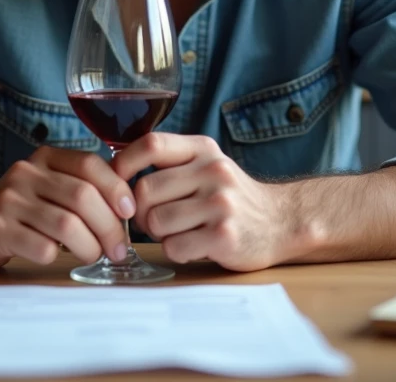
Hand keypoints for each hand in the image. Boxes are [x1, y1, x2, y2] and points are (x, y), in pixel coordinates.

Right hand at [0, 147, 135, 269]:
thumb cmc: (20, 209)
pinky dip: (58, 257)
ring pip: (66, 224)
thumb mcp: (49, 186)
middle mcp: (25, 174)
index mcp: (45, 159)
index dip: (116, 188)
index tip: (130, 213)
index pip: (89, 164)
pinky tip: (58, 258)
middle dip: (108, 227)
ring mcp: (8, 201)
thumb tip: (129, 208)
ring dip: (89, 246)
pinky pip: (42, 247)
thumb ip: (82, 187)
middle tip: (118, 249)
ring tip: (94, 256)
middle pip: (82, 198)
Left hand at [112, 133, 289, 271]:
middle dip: (140, 212)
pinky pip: (174, 247)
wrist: (281, 222)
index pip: (151, 144)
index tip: (118, 182)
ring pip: (155, 222)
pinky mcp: (224, 236)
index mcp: (203, 149)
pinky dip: (177, 251)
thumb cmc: (231, 196)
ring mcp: (220, 203)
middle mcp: (213, 171)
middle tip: (155, 220)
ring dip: (159, 234)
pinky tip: (195, 245)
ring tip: (180, 232)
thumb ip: (170, 163)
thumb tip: (113, 174)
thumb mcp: (207, 164)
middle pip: (144, 191)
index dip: (124, 164)